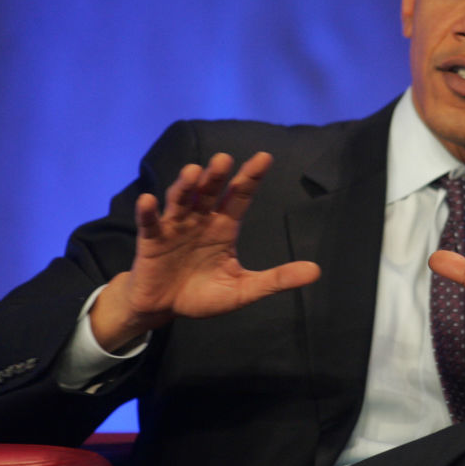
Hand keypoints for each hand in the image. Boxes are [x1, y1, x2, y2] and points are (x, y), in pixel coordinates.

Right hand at [90, 152, 320, 350]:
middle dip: (217, 175)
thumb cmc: (204, 294)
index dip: (251, 177)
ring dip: (185, 186)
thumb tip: (316, 271)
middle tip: (225, 159)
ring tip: (193, 172)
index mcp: (224, 226)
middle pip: (210, 192)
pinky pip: (149, 224)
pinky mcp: (151, 241)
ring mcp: (175, 227)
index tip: (264, 157)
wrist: (166, 308)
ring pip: (181, 200)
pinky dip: (148, 212)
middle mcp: (201, 219)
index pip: (240, 196)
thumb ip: (277, 279)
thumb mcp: (244, 289)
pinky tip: (149, 200)